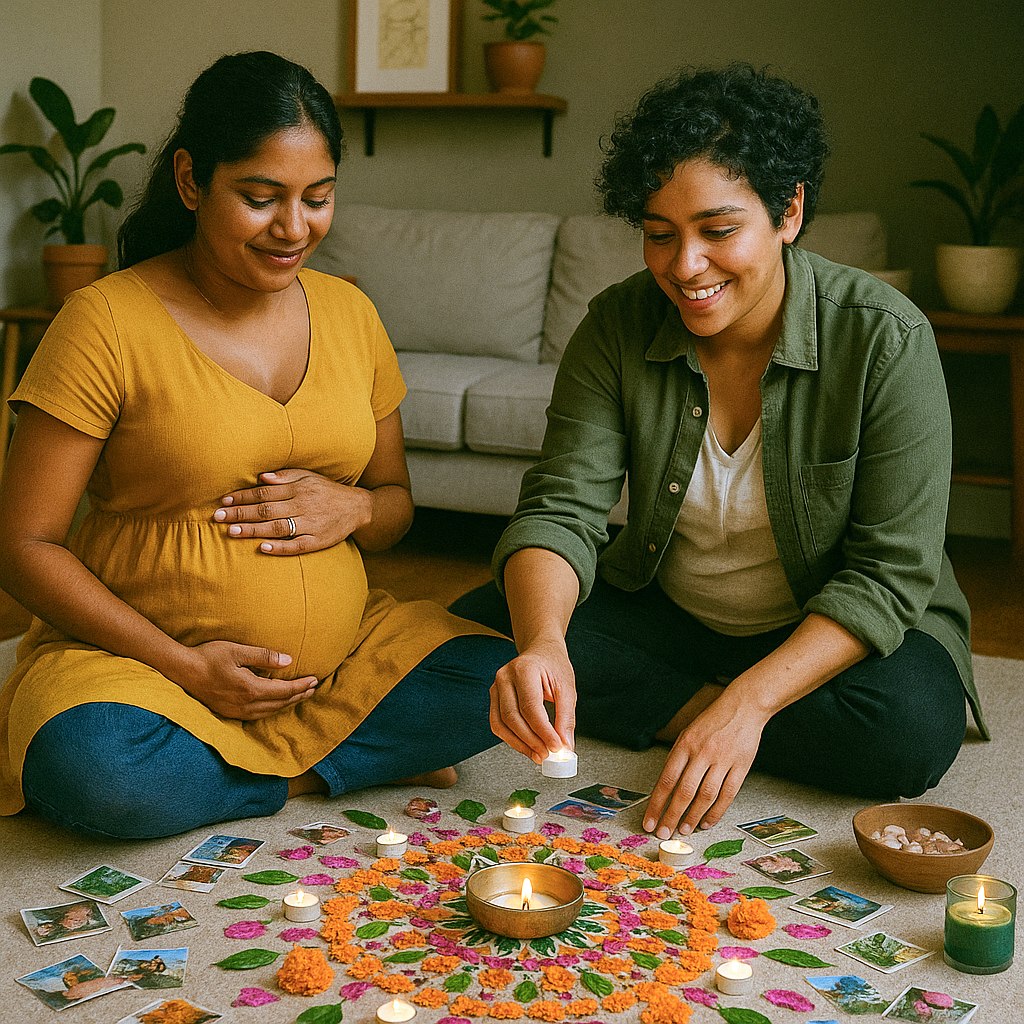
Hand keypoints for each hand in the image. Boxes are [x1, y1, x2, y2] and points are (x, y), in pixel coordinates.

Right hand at [177, 640, 318, 719]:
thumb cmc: (208, 656)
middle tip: (313, 688)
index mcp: (250, 689)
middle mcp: (245, 705)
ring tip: (299, 696)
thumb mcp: (237, 651)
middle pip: (279, 704)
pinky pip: (257, 715)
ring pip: (269, 712)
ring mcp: (236, 711)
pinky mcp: (229, 712)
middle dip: (298, 696)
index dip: (302, 686)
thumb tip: (288, 661)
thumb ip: (264, 656)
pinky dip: (272, 709)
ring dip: (286, 704)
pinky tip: (275, 704)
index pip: (284, 691)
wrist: (181, 670)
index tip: (315, 680)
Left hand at [214, 469, 371, 553]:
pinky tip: (263, 548)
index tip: (224, 502)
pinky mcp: (319, 541)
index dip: (243, 497)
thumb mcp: (309, 476)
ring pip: (278, 527)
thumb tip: (261, 478)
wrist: (358, 507)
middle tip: (217, 518)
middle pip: (267, 510)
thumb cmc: (327, 491)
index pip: (265, 492)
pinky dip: (280, 547)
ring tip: (232, 532)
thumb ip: (285, 476)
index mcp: (299, 488)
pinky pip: (297, 545)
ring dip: (254, 530)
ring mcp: (312, 524)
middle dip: (241, 514)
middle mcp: (304, 505)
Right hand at [489, 638, 575, 763]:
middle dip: (531, 741)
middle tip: (548, 754)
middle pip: (512, 717)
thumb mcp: (567, 687)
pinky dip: (512, 739)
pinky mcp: (494, 697)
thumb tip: (565, 745)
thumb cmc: (553, 665)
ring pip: (500, 724)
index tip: (557, 747)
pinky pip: (497, 723)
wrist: (540, 651)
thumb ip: (566, 717)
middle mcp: (504, 677)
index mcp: (524, 669)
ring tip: (538, 755)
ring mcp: (495, 687)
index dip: (543, 731)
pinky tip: (528, 746)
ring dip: (519, 744)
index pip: (530, 707)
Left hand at [643, 688, 768, 837]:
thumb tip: (666, 788)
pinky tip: (707, 821)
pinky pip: (727, 794)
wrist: (743, 707)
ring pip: (705, 796)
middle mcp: (702, 753)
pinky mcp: (741, 766)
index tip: (649, 821)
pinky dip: (716, 811)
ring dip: (693, 816)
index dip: (656, 804)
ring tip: (685, 830)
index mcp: (685, 744)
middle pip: (684, 791)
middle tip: (664, 833)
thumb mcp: (688, 734)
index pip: (666, 779)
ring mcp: (722, 760)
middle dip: (672, 816)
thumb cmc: (712, 721)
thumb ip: (678, 758)